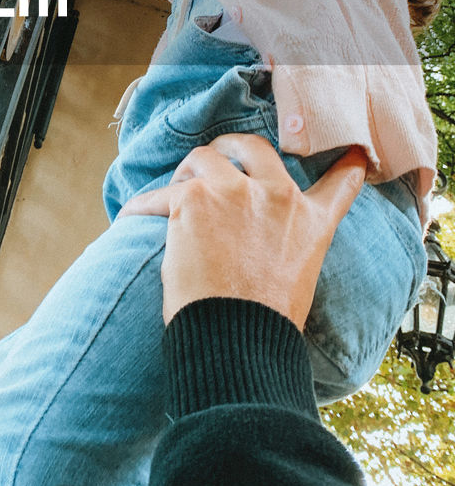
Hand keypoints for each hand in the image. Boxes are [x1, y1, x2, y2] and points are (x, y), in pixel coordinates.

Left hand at [118, 134, 366, 327]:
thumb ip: (286, 243)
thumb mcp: (297, 277)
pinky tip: (131, 219)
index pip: (341, 183)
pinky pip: (159, 195)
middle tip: (213, 159)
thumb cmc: (261, 321)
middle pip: (253, 147)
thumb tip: (253, 238)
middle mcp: (277, 196)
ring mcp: (234, 191)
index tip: (355, 154)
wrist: (236, 338)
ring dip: (186, 173)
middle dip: (230, 148)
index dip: (348, 166)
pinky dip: (142, 208)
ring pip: (203, 158)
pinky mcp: (192, 198)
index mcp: (310, 222)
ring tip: (172, 194)